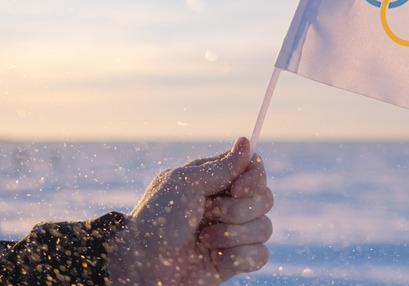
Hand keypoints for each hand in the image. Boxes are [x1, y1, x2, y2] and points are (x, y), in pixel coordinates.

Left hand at [108, 137, 272, 284]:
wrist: (143, 266)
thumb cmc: (157, 220)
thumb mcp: (186, 184)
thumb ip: (222, 167)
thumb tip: (247, 142)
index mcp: (216, 182)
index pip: (254, 170)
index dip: (254, 179)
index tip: (237, 189)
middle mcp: (228, 205)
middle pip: (265, 198)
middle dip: (237, 210)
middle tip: (208, 214)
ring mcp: (233, 233)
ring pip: (264, 227)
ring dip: (233, 234)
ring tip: (204, 240)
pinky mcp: (235, 260)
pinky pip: (260, 255)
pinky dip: (239, 256)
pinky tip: (216, 259)